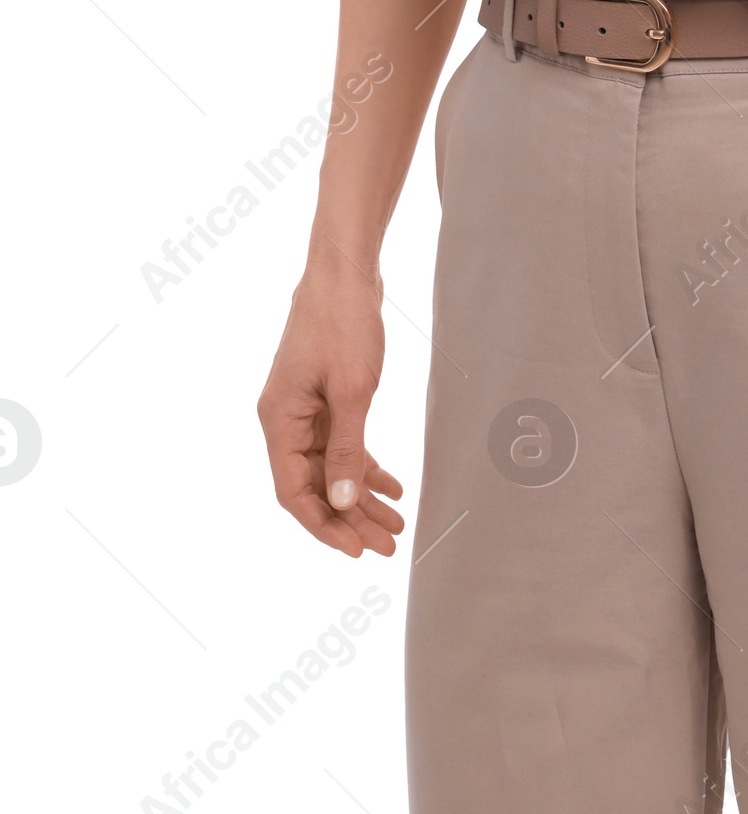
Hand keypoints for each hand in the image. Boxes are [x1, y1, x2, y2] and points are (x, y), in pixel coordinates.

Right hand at [257, 260, 404, 557]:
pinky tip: (392, 484)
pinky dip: (365, 464)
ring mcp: (303, 409)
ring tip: (396, 522)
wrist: (345, 270)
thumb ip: (348, 448)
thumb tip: (343, 502)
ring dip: (362, 495)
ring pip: (331, 467)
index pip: (294, 493)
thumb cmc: (343, 322)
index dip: (325, 526)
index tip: (357, 550)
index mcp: (278, 421)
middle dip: (351, 518)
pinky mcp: (324, 397)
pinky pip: (342, 443)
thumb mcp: (352, 390)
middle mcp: (284, 420)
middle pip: (315, 485)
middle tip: (389, 544)